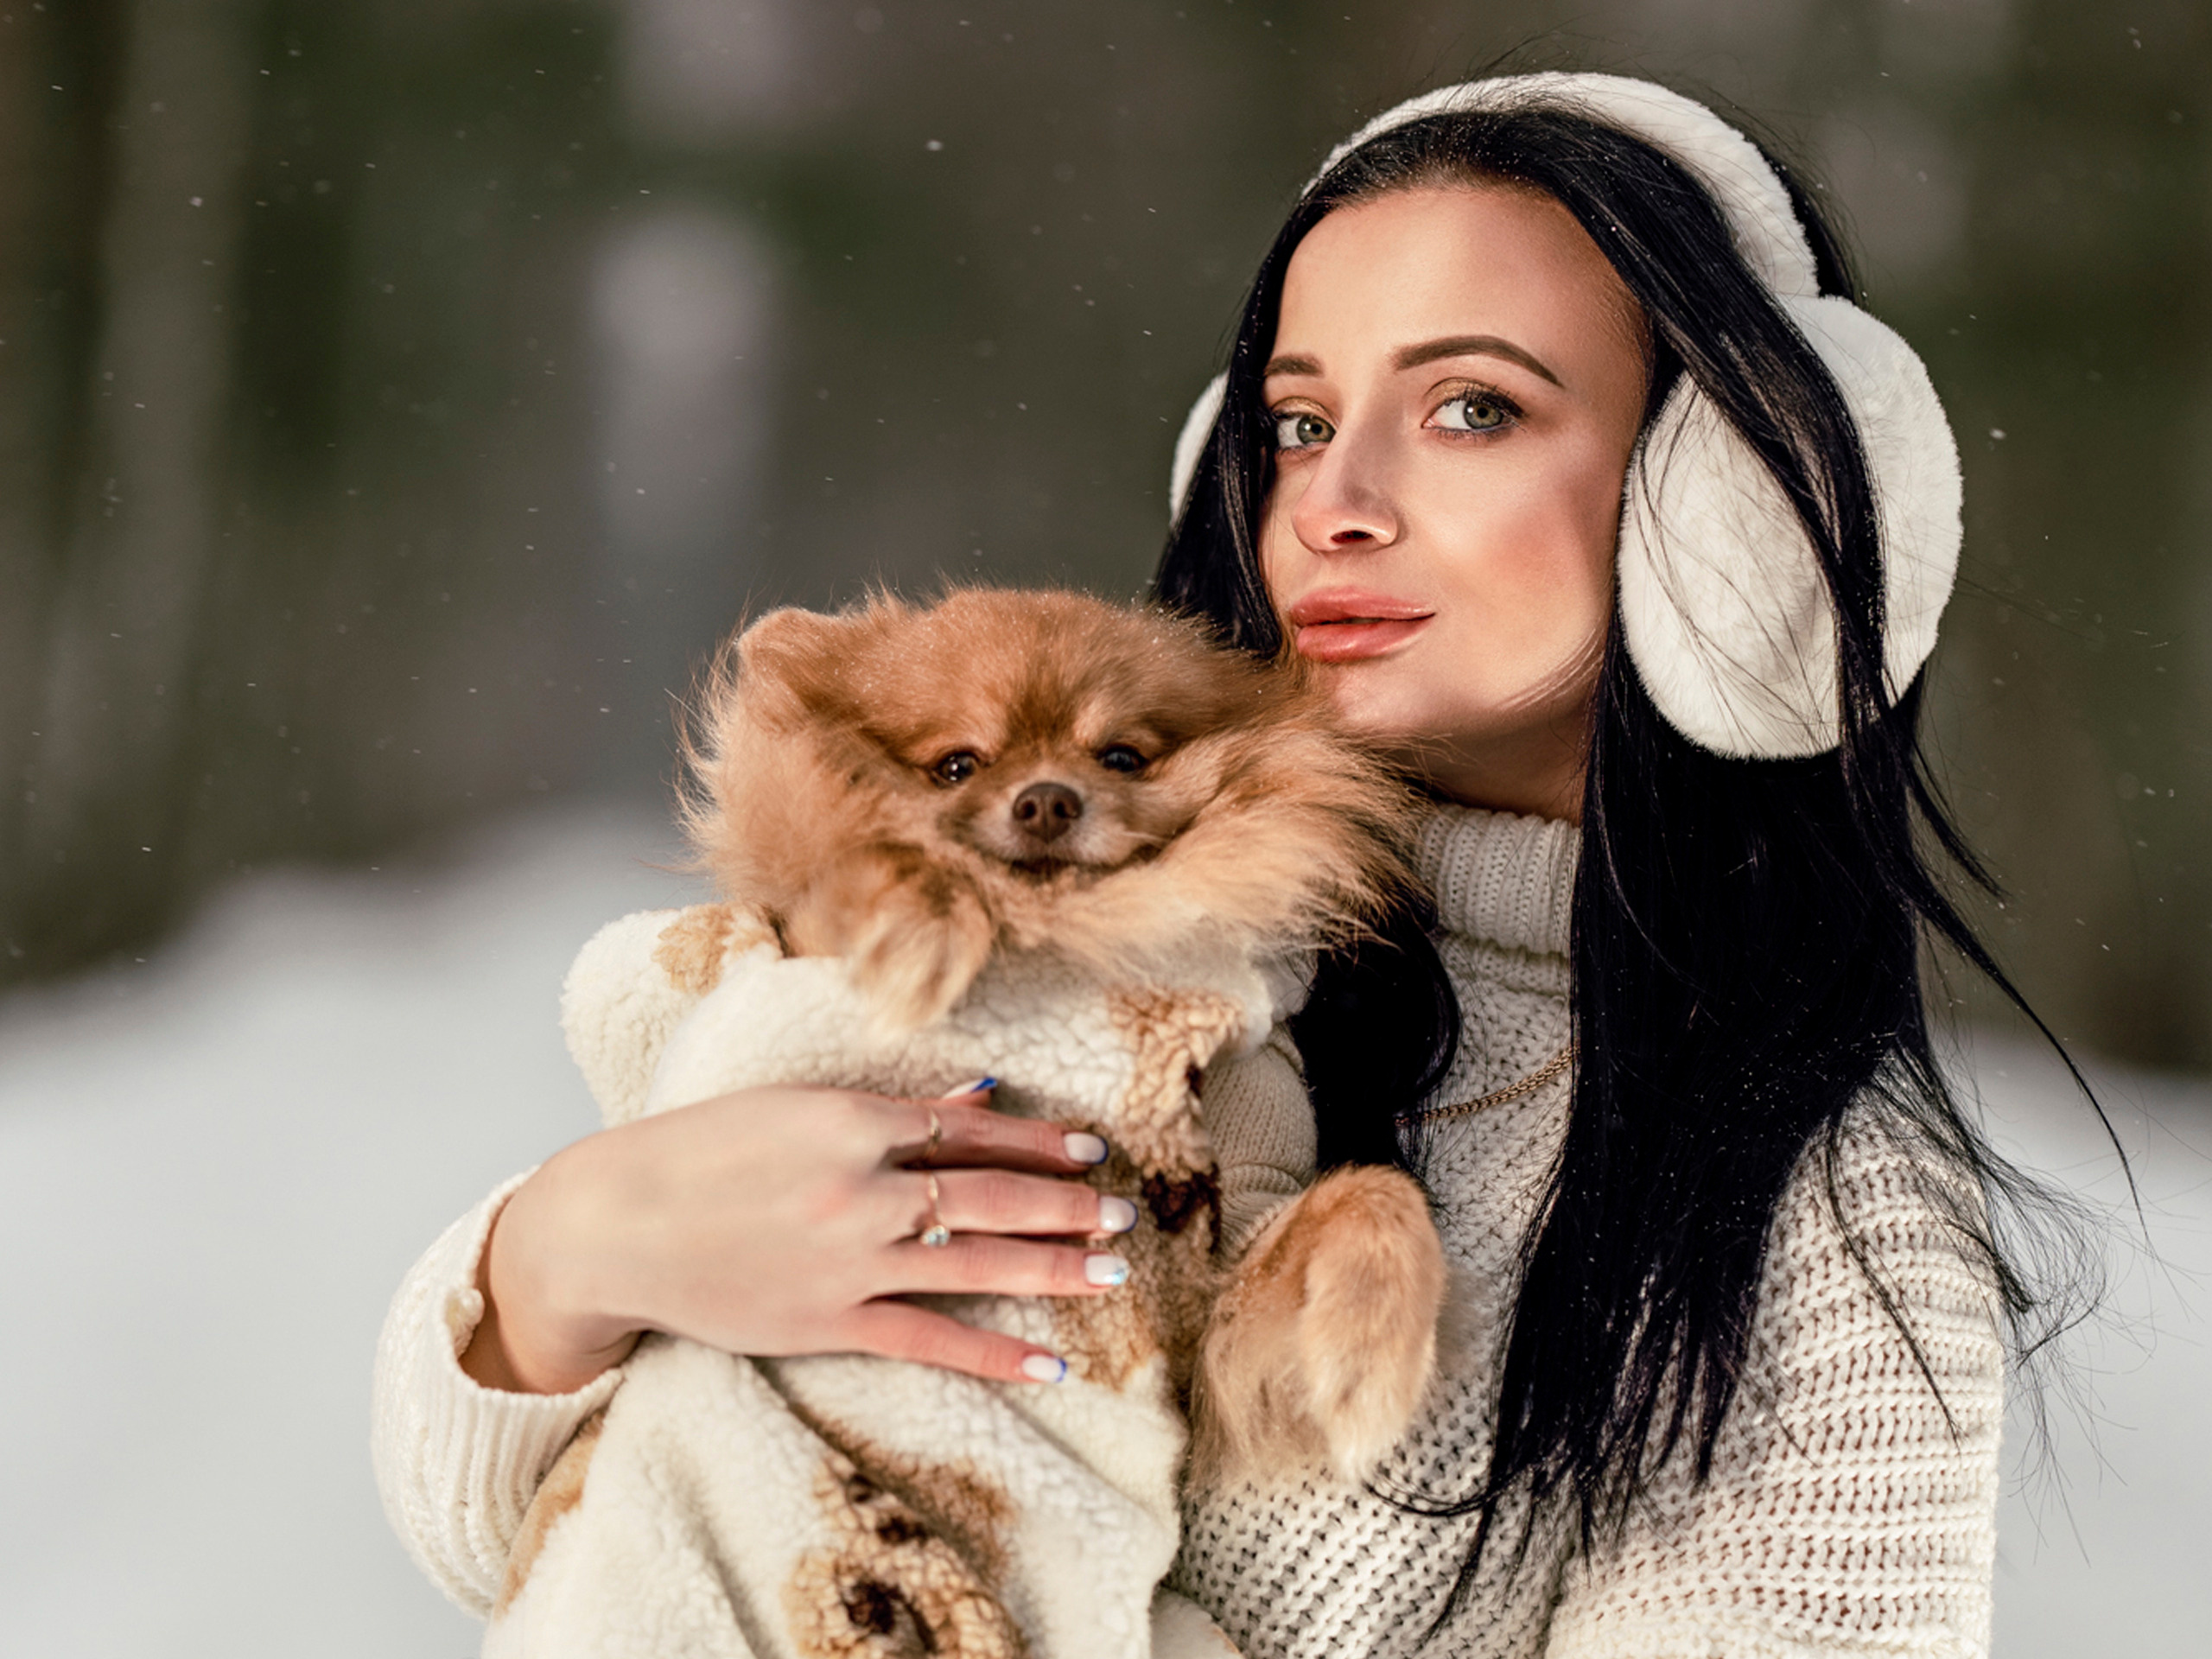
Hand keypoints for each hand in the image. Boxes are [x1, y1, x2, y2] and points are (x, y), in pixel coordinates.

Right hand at [459, 1083, 1132, 1394]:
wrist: (616, 1224)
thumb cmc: (698, 1151)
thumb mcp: (794, 1106)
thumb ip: (892, 1109)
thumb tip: (979, 1097)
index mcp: (852, 1119)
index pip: (970, 1131)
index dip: (1038, 1142)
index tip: (1090, 1150)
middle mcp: (861, 1187)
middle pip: (988, 1195)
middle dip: (1065, 1204)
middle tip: (1122, 1212)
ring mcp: (848, 1259)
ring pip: (974, 1264)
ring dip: (1052, 1268)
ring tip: (1110, 1272)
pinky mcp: (827, 1321)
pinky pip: (929, 1340)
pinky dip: (993, 1354)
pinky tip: (1049, 1363)